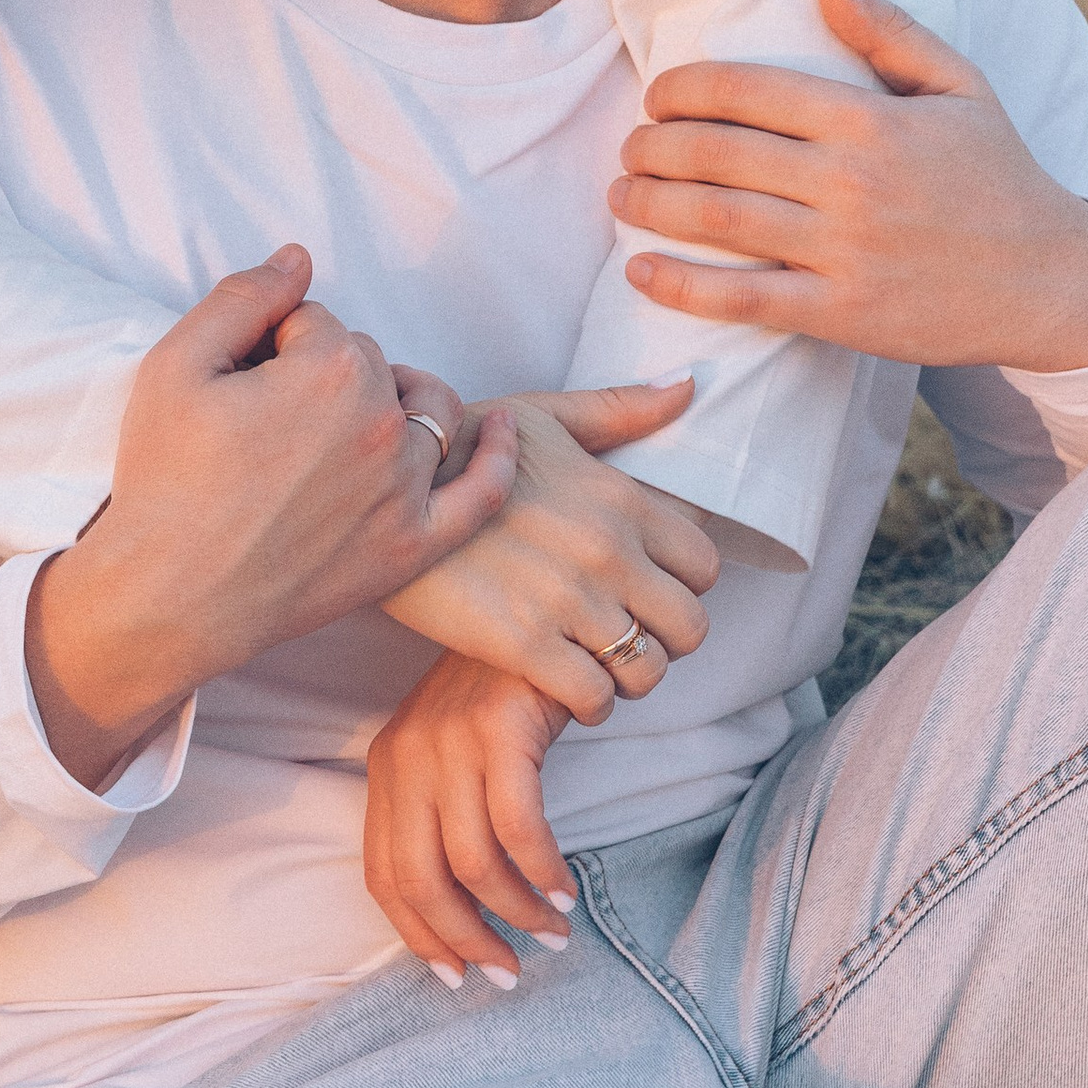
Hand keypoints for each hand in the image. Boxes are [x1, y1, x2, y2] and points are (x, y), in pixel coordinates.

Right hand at [26, 247, 520, 789]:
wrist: (169, 598)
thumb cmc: (164, 481)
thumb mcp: (175, 365)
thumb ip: (242, 297)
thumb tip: (298, 257)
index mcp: (331, 370)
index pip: (314, 322)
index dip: (268, 346)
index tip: (234, 388)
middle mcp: (383, 423)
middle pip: (369, 362)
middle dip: (322, 374)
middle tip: (262, 423)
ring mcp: (405, 489)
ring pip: (425, 409)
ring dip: (394, 399)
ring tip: (343, 422)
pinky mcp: (413, 546)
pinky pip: (480, 494)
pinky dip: (498, 457)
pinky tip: (505, 426)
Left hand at [365, 653, 575, 986]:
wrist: (540, 614)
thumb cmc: (503, 692)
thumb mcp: (454, 750)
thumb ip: (445, 812)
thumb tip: (463, 906)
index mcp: (386, 767)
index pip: (384, 874)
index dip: (418, 935)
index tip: (456, 975)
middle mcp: (407, 757)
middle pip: (421, 880)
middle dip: (465, 939)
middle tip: (508, 972)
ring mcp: (449, 742)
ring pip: (472, 862)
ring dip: (517, 912)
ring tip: (552, 932)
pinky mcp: (498, 731)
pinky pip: (519, 827)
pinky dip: (543, 871)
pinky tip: (565, 889)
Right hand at [384, 383, 719, 723]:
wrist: (382, 493)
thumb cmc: (462, 449)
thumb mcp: (543, 416)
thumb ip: (619, 409)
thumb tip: (688, 386)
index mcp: (621, 499)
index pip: (704, 568)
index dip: (685, 587)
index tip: (652, 591)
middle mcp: (607, 551)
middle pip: (689, 628)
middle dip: (666, 640)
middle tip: (629, 636)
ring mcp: (567, 600)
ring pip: (646, 671)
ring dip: (627, 676)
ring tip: (597, 663)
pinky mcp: (522, 643)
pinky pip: (593, 698)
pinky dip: (589, 702)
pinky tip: (564, 683)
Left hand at [610, 0, 1087, 373]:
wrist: (1048, 281)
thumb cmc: (999, 176)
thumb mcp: (960, 86)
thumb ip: (888, 30)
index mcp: (870, 120)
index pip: (747, 90)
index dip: (683, 89)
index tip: (657, 95)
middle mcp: (850, 183)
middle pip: (717, 153)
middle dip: (653, 146)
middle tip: (630, 147)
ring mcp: (844, 251)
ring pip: (718, 221)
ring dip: (651, 204)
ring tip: (620, 194)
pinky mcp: (841, 312)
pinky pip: (743, 299)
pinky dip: (682, 285)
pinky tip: (640, 270)